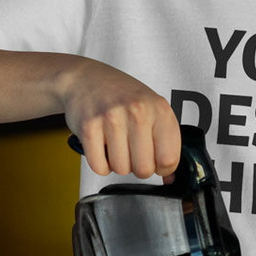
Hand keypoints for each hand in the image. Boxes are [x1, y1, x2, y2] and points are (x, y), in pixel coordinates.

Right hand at [58, 58, 180, 179]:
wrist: (86, 79)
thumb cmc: (121, 95)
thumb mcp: (152, 108)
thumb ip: (165, 140)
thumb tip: (170, 176)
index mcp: (159, 109)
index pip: (169, 158)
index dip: (163, 168)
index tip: (157, 163)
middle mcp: (137, 112)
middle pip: (144, 169)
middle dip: (139, 168)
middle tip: (133, 153)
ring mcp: (112, 119)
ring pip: (121, 169)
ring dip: (118, 164)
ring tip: (116, 145)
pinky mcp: (89, 128)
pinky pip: (100, 167)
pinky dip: (101, 163)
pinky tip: (103, 146)